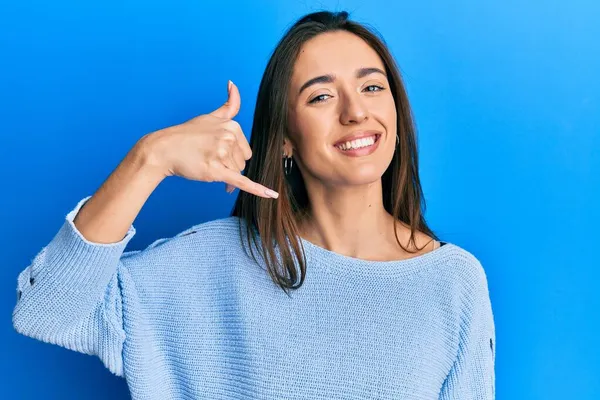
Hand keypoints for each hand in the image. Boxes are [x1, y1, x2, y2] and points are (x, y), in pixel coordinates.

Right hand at [141, 81, 277, 198]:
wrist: (164, 148)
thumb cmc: (187, 134)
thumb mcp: (210, 116)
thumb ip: (228, 104)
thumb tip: (233, 83)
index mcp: (232, 126)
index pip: (245, 150)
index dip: (233, 157)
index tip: (218, 155)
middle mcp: (229, 138)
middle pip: (242, 162)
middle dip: (229, 166)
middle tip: (210, 162)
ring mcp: (222, 154)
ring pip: (237, 173)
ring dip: (225, 177)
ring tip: (207, 169)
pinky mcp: (215, 170)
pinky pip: (241, 182)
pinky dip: (258, 190)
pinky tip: (271, 196)